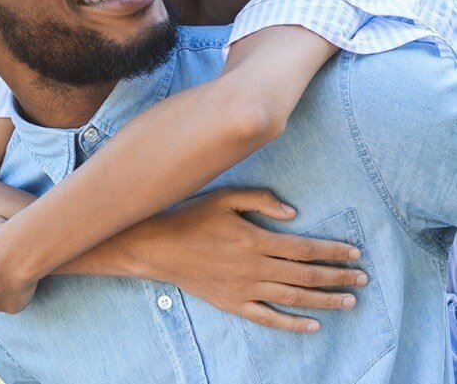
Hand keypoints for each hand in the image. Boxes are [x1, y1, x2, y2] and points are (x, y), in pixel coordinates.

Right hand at [130, 188, 367, 333]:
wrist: (158, 247)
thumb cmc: (191, 217)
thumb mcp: (225, 197)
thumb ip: (261, 200)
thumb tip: (293, 213)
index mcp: (255, 239)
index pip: (304, 248)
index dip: (332, 251)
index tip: (355, 253)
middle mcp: (254, 267)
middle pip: (305, 275)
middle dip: (338, 277)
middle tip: (363, 280)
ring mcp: (244, 289)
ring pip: (292, 298)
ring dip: (324, 301)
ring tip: (350, 302)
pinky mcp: (233, 304)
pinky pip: (267, 318)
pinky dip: (292, 324)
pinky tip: (313, 325)